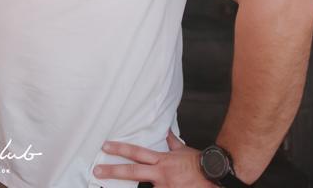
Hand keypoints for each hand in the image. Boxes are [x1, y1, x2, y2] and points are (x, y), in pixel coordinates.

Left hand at [92, 131, 215, 187]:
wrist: (215, 177)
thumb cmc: (199, 165)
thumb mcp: (183, 151)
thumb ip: (172, 142)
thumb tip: (166, 130)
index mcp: (161, 161)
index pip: (137, 152)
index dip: (120, 148)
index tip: (105, 146)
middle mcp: (160, 175)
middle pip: (132, 172)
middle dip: (112, 171)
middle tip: (97, 171)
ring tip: (108, 187)